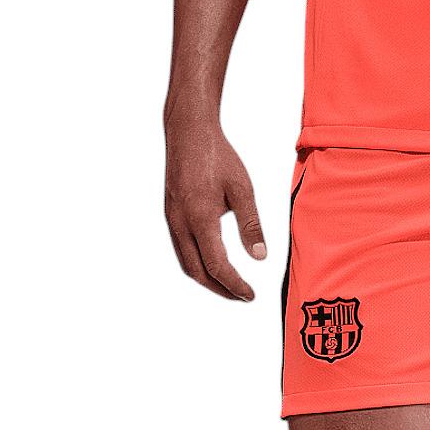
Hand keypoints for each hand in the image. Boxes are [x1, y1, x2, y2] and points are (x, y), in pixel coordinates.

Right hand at [165, 117, 267, 300]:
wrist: (188, 132)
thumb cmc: (218, 157)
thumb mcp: (242, 189)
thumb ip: (251, 225)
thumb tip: (259, 257)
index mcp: (200, 218)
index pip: (216, 265)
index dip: (234, 284)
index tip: (250, 295)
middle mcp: (181, 223)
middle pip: (197, 272)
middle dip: (220, 289)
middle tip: (241, 296)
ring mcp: (172, 219)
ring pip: (186, 262)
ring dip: (207, 279)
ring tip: (228, 285)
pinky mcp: (170, 214)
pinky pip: (181, 249)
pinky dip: (196, 264)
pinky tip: (212, 262)